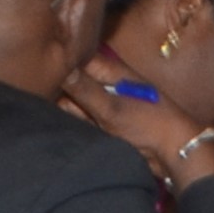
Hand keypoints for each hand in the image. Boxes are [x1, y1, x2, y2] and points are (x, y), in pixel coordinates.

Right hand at [61, 71, 213, 183]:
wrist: (174, 153)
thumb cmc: (150, 124)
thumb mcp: (112, 107)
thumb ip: (83, 89)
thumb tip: (58, 68)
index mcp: (111, 72)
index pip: (77, 59)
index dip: (60, 63)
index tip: (39, 70)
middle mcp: (106, 85)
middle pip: (72, 83)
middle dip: (61, 92)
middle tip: (49, 102)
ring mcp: (106, 105)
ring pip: (74, 104)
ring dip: (68, 111)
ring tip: (64, 118)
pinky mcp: (106, 124)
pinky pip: (83, 121)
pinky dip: (76, 124)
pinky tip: (71, 129)